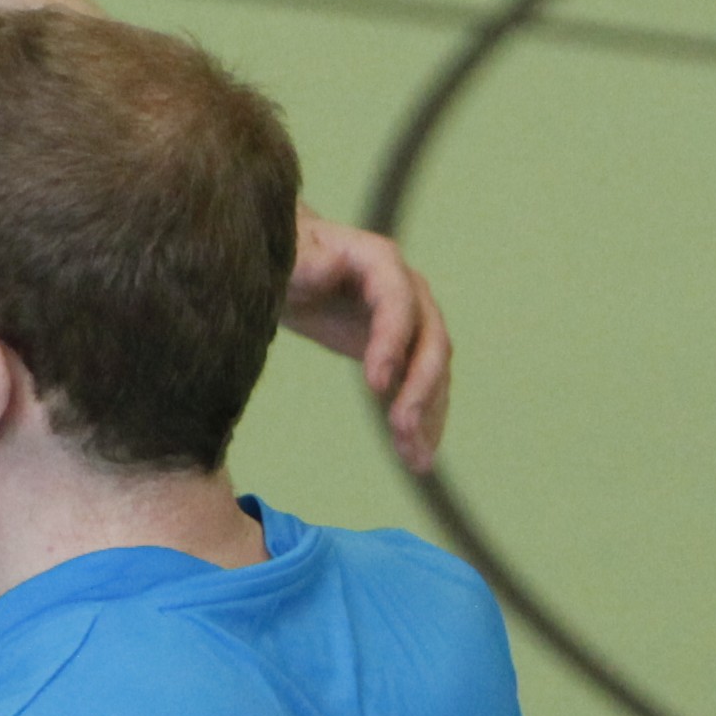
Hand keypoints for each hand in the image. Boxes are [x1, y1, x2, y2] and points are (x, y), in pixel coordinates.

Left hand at [283, 207, 449, 474]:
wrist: (289, 262)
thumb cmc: (284, 254)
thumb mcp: (287, 255)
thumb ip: (305, 263)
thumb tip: (330, 266)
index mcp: (379, 263)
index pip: (397, 302)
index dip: (392, 341)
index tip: (376, 383)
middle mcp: (407, 293)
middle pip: (429, 342)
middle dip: (420, 387)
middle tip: (401, 429)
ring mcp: (409, 324)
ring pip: (431, 373)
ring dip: (428, 416)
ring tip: (417, 460)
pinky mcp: (399, 352)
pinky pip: (418, 389)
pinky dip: (419, 422)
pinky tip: (415, 458)